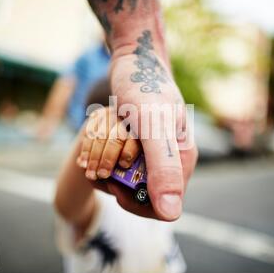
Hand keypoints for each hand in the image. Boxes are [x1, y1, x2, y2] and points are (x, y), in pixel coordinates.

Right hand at [76, 107, 140, 179]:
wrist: (111, 151)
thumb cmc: (126, 169)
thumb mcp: (131, 178)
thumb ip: (126, 183)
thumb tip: (114, 186)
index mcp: (149, 132)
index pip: (140, 138)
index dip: (130, 150)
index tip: (124, 165)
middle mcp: (132, 120)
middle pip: (118, 136)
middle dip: (109, 157)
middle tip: (103, 175)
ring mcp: (115, 115)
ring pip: (101, 135)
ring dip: (94, 157)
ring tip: (91, 175)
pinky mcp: (99, 116)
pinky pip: (90, 132)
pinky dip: (86, 149)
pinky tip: (82, 164)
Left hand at [108, 49, 197, 221]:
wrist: (134, 58)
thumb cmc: (144, 86)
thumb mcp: (152, 126)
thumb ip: (164, 169)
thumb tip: (171, 213)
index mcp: (182, 160)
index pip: (161, 205)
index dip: (134, 202)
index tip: (112, 185)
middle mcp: (172, 159)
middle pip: (143, 194)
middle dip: (116, 184)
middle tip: (95, 169)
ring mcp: (157, 151)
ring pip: (130, 180)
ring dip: (107, 171)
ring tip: (91, 155)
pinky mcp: (143, 142)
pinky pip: (125, 163)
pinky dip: (107, 158)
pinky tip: (97, 145)